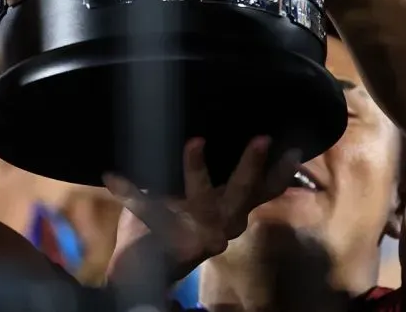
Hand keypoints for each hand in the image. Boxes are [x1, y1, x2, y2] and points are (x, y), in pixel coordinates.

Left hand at [104, 137, 300, 283]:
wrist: (138, 275)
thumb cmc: (167, 228)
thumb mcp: (195, 200)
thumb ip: (208, 179)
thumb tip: (217, 130)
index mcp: (231, 214)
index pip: (264, 192)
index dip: (280, 173)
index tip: (294, 149)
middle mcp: (223, 226)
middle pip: (244, 194)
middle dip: (252, 166)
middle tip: (262, 138)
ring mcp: (198, 236)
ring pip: (204, 200)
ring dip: (198, 170)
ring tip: (194, 143)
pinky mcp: (169, 242)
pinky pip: (148, 210)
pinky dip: (130, 192)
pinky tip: (111, 176)